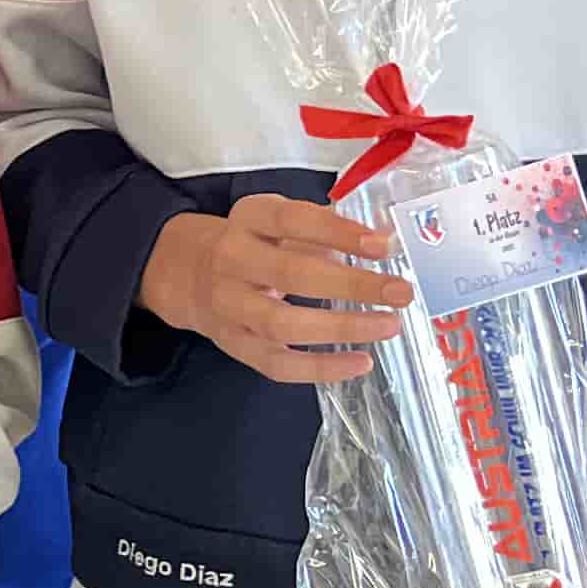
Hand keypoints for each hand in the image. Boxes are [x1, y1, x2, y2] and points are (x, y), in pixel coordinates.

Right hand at [142, 199, 416, 385]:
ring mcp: (229, 306)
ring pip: (283, 323)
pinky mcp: (234, 344)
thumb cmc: (251, 243)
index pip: (292, 220)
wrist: (186, 275)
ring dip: (341, 327)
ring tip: (388, 326)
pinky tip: (360, 362)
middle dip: (351, 285)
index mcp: (248, 219)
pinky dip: (320, 368)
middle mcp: (232, 260)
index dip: (338, 232)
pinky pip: (277, 363)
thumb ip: (322, 227)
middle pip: (291, 274)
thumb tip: (384, 242)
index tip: (384, 245)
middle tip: (400, 292)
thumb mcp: (275, 220)